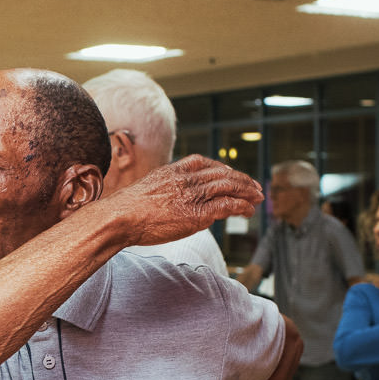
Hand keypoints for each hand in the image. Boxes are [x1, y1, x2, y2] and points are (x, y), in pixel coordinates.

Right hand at [111, 155, 261, 248]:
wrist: (120, 217)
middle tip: (255, 186)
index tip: (231, 174)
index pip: (203, 162)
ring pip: (229, 186)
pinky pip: (227, 205)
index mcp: (173, 170)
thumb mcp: (146, 190)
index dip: (222, 168)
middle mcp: (186, 178)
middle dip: (242, 179)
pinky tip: (248, 210)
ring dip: (247, 191)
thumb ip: (163, 189)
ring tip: (258, 197)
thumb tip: (170, 200)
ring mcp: (193, 194)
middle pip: (222, 173)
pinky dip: (242, 206)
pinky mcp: (198, 213)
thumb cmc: (126, 210)